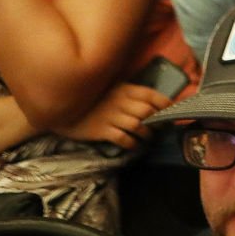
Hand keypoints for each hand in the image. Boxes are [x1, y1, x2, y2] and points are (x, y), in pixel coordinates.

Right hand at [53, 83, 170, 150]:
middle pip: (147, 111)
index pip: (151, 95)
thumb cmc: (91, 99)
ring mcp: (110, 116)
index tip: (173, 111)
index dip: (165, 103)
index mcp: (124, 89)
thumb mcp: (111, 89)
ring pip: (137, 126)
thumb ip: (129, 93)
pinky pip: (122, 138)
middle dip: (158, 121)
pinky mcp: (101, 130)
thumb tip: (152, 102)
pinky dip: (132, 143)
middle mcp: (119, 101)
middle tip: (161, 128)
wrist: (61, 109)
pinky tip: (135, 146)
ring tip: (149, 138)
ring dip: (147, 134)